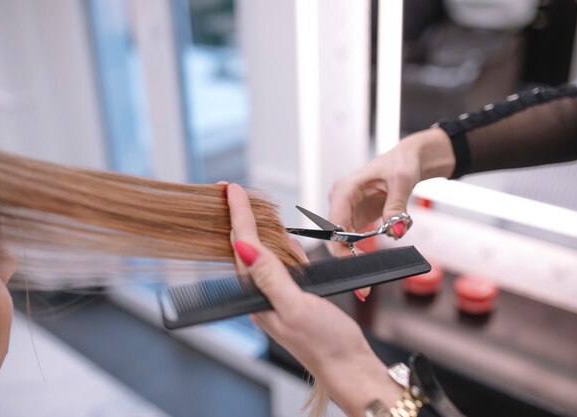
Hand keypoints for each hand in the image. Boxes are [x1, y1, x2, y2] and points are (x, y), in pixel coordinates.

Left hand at [227, 183, 400, 416]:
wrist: (347, 366)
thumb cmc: (325, 343)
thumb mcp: (296, 307)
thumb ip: (270, 277)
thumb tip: (245, 248)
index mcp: (259, 296)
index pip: (243, 246)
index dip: (238, 215)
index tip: (232, 190)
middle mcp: (262, 295)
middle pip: (243, 248)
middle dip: (237, 217)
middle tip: (230, 192)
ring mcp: (275, 295)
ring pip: (260, 254)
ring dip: (254, 229)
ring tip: (245, 206)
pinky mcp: (291, 296)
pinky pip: (278, 265)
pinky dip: (277, 246)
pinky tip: (281, 240)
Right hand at [328, 128, 454, 257]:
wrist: (405, 161)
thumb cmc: (400, 163)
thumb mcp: (402, 182)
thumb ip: (396, 207)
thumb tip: (395, 230)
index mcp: (345, 189)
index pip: (334, 224)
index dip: (340, 247)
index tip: (356, 262)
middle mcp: (340, 200)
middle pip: (335, 236)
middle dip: (350, 254)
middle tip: (369, 274)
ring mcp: (346, 209)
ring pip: (344, 240)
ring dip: (363, 248)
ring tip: (388, 238)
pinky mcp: (355, 217)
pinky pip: (356, 238)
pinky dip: (370, 243)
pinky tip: (388, 232)